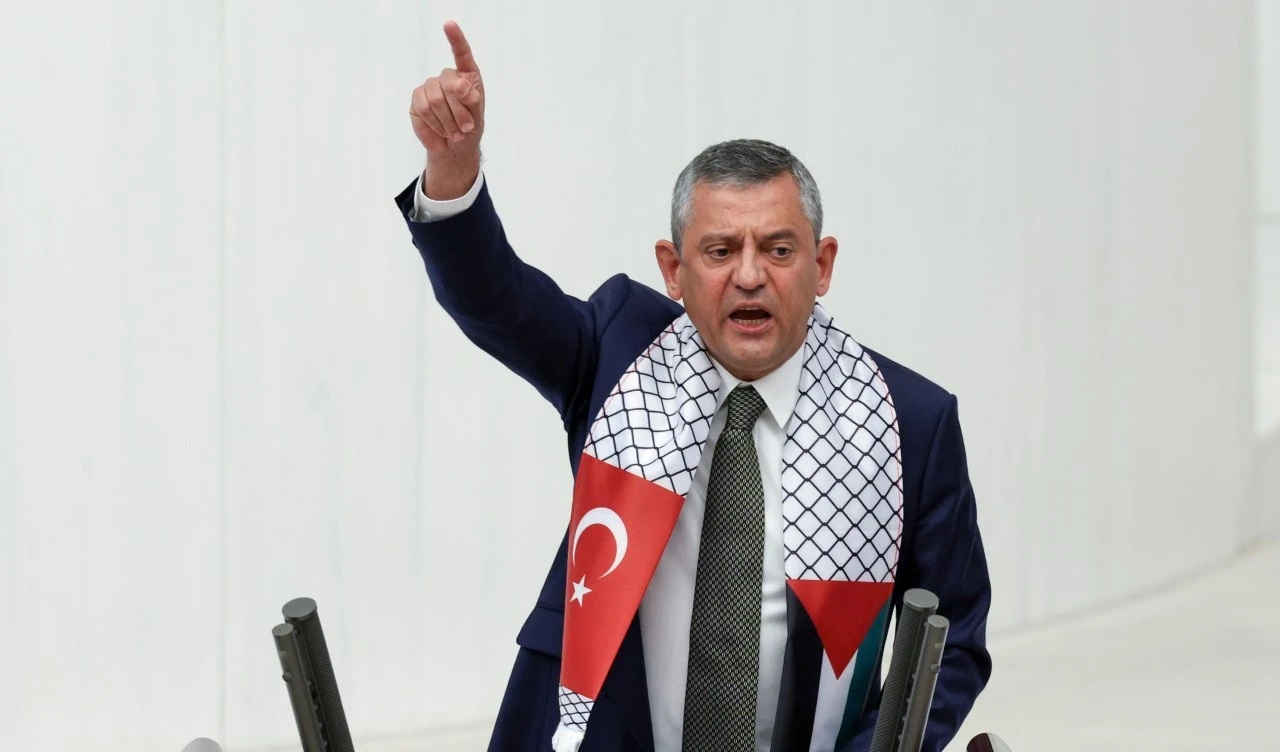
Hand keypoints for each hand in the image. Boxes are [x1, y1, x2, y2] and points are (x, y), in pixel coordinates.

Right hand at [409, 21, 483, 196]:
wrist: (453, 148)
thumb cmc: (469, 128)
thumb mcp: (477, 116)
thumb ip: (472, 99)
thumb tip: (459, 84)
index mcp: (466, 76)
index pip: (461, 53)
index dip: (455, 39)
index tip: (449, 24)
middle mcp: (447, 77)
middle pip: (450, 86)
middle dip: (460, 112)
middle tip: (465, 129)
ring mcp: (430, 87)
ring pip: (436, 99)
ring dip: (448, 122)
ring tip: (455, 133)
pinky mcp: (416, 100)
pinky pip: (423, 108)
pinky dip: (435, 124)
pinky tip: (441, 131)